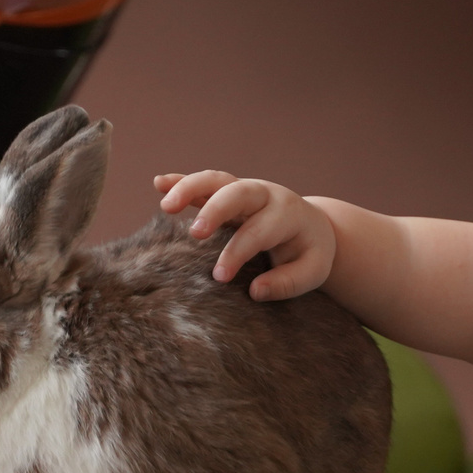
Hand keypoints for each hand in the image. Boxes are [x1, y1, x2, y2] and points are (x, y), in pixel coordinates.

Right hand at [154, 172, 333, 300]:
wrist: (312, 226)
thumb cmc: (309, 251)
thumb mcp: (313, 270)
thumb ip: (289, 282)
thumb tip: (255, 291)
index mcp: (288, 213)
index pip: (259, 231)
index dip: (237, 253)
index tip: (219, 277)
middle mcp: (265, 195)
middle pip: (238, 193)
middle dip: (216, 210)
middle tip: (195, 234)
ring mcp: (244, 189)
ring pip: (216, 180)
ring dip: (190, 188)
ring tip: (166, 207)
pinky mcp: (227, 191)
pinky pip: (203, 183)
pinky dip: (181, 181)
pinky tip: (159, 184)